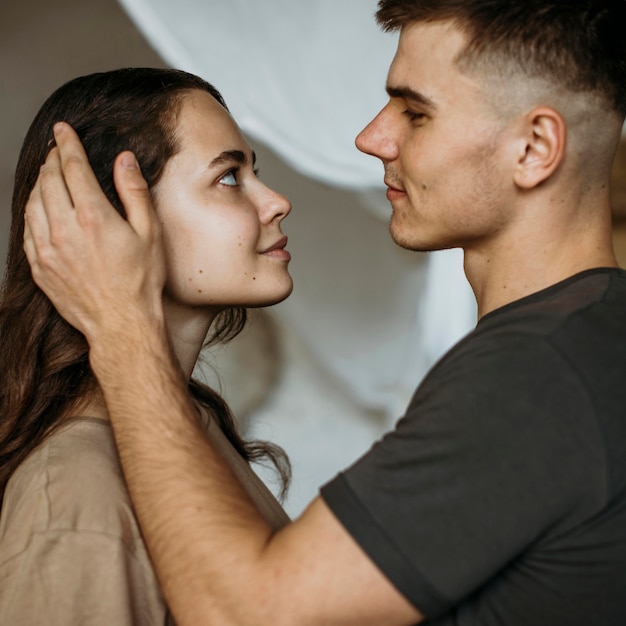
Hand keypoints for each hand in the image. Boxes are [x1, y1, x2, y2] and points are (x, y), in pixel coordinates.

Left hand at [23, 122, 166, 344]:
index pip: (73, 168)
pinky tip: (42, 208)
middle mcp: (64, 230)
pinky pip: (26, 228)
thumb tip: (124, 160)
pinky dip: (32, 210)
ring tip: (50, 176)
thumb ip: (134, 192)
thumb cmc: (140, 282)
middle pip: (48, 181)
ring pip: (32, 202)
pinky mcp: (39, 267)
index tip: (63, 131)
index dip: (68, 144)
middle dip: (53, 160)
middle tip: (59, 151)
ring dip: (40, 183)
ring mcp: (47, 250)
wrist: (121, 324)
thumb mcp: (150, 234)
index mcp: (93, 218)